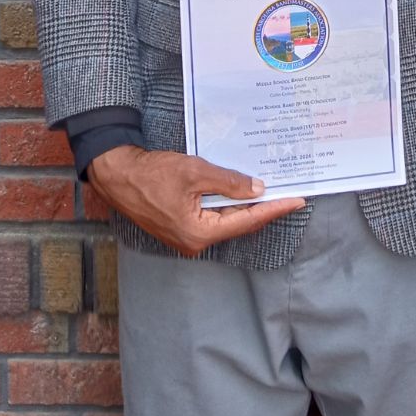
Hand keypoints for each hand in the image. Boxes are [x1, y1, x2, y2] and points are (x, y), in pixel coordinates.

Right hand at [87, 145, 304, 256]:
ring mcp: (186, 236)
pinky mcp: (181, 227)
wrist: (118, 175)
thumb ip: (228, 183)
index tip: (297, 200)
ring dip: (247, 206)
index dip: (274, 209)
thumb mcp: (196, 173)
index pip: (247, 221)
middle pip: (238, 223)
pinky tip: (242, 192)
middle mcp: (194, 241)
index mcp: (199, 233)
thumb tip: (257, 190)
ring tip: (273, 191)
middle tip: (291, 193)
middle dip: (264, 208)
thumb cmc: (152, 174)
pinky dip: (229, 205)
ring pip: (226, 220)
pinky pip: (213, 217)